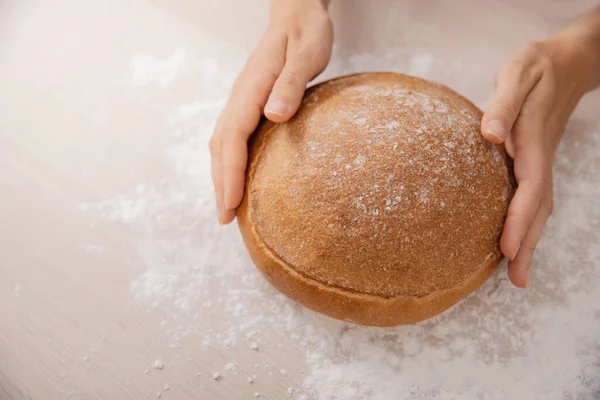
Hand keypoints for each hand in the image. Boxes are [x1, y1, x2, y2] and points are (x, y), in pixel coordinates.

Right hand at [209, 0, 332, 224]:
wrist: (296, 15)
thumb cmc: (306, 33)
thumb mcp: (306, 54)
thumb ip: (291, 83)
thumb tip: (274, 114)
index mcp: (251, 89)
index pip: (233, 137)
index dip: (229, 172)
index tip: (230, 203)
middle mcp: (240, 97)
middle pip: (221, 146)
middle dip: (220, 183)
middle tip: (224, 219)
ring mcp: (241, 101)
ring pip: (222, 144)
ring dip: (221, 175)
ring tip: (226, 207)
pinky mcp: (249, 103)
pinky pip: (232, 137)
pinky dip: (229, 162)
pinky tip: (237, 177)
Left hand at [481, 29, 598, 286]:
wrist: (567, 63)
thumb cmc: (537, 67)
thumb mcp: (519, 74)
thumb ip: (504, 105)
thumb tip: (489, 135)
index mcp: (533, 140)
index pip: (529, 187)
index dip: (519, 220)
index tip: (508, 249)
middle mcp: (541, 156)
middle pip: (538, 207)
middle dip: (529, 243)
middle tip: (518, 280)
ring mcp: (542, 160)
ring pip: (540, 206)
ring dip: (531, 239)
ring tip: (519, 273)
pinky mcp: (537, 160)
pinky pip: (536, 197)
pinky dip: (529, 222)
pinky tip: (519, 237)